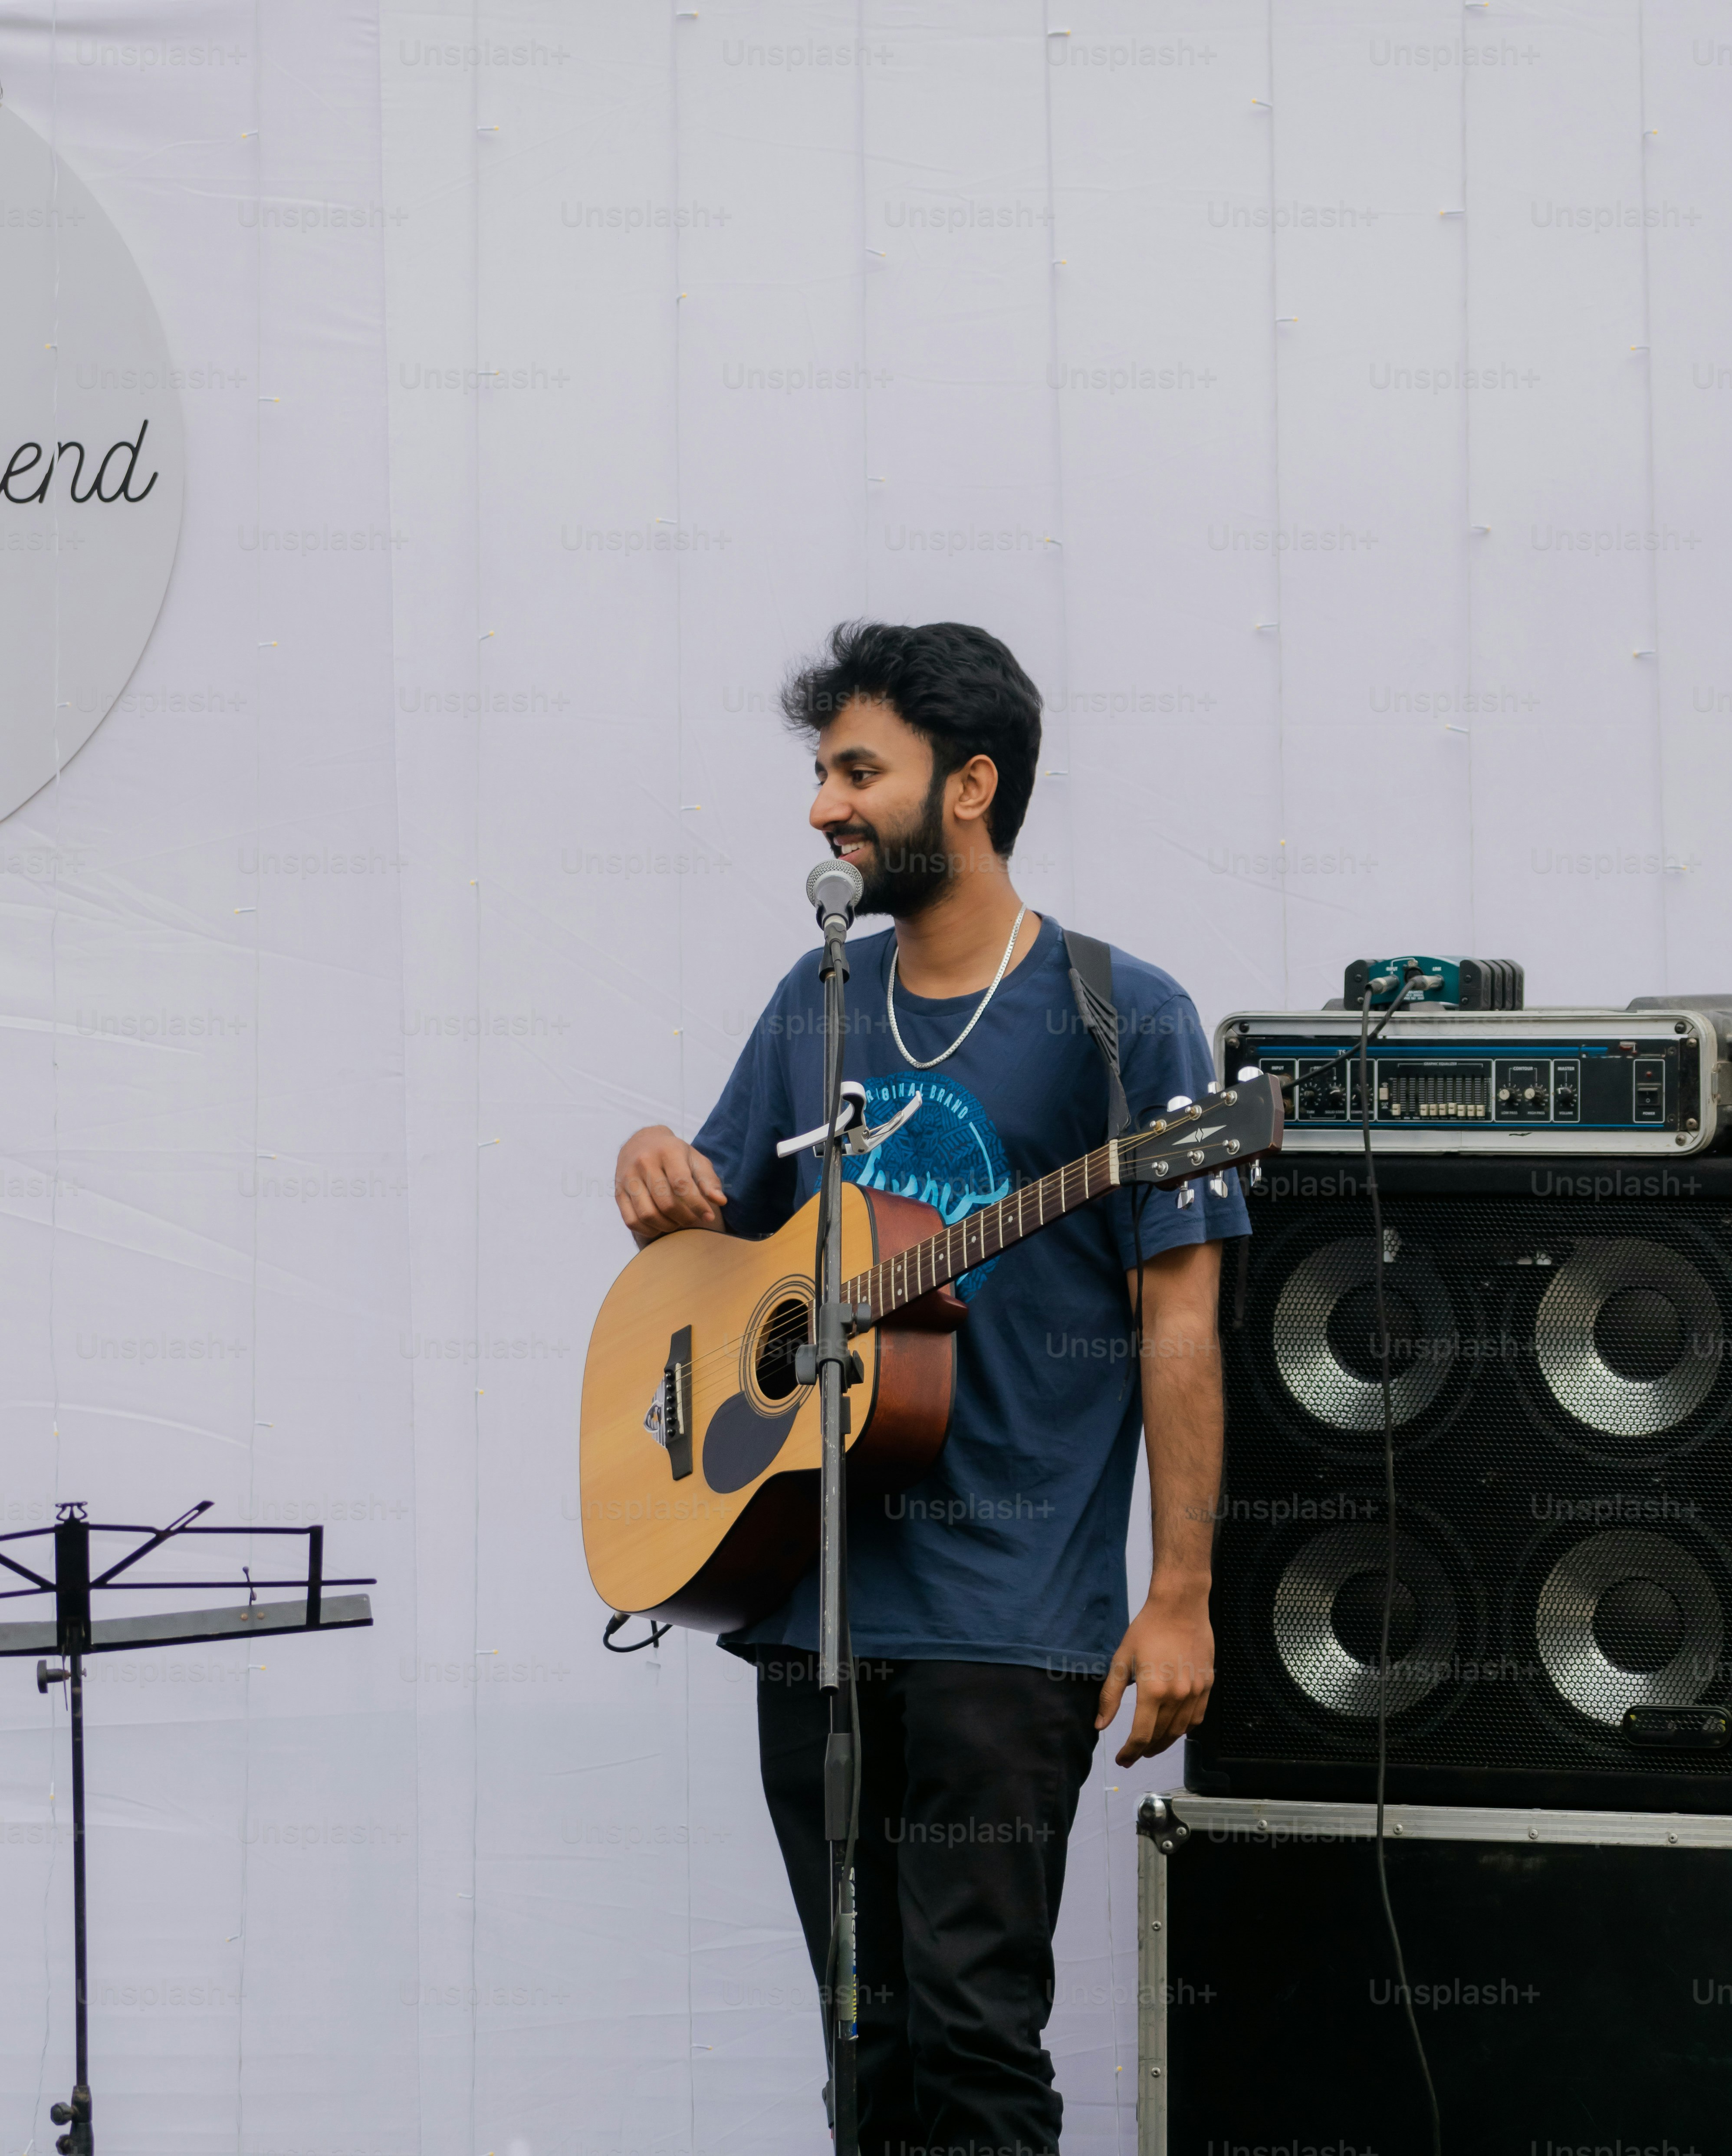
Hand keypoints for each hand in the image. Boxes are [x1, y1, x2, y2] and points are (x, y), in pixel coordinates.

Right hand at [614, 1125, 727, 1241]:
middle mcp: (644, 1162)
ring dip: (666, 1226)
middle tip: (692, 1220)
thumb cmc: (675, 1154)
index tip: (709, 1216)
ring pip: (647, 1214)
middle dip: (683, 1218)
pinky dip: (648, 1230)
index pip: (681, 1184)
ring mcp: (628, 1178)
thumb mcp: (695, 1159)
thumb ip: (709, 1180)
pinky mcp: (618, 1191)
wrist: (641, 1141)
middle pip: (665, 1202)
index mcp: (667, 1151)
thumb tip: (720, 1201)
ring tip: (677, 1223)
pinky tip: (660, 1226)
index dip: (697, 1204)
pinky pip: (631, 1220)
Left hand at [1095, 1582, 1213, 1767]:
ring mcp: (1195, 1692)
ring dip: (1164, 1744)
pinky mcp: (1207, 1685)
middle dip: (1145, 1750)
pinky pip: (1197, 1718)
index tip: (1122, 1760)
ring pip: (1180, 1731)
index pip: (1141, 1735)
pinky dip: (1184, 1730)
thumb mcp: (1121, 1660)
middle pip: (1161, 1736)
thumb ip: (1110, 1696)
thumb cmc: (1147, 1629)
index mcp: (1152, 1690)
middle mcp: (1177, 1695)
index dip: (1130, 1751)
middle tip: (1134, 1756)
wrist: (1180, 1607)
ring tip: (1151, 1747)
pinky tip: (1174, 1731)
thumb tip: (1100, 1725)